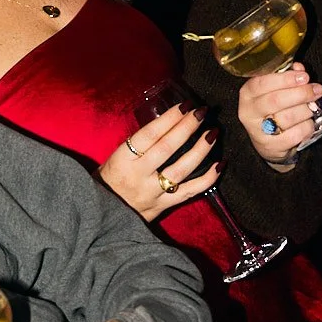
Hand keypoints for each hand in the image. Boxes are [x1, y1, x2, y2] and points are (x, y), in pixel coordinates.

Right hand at [99, 101, 219, 220]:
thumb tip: (169, 122)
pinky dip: (208, 179)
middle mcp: (139, 175)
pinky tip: (220, 165)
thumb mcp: (116, 157)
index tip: (185, 105)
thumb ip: (139, 144)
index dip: (169, 118)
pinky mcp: (164, 206)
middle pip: (167, 148)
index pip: (150, 134)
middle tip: (202, 112)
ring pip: (181, 170)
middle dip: (187, 128)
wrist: (102, 216)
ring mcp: (153, 192)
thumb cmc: (109, 179)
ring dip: (201, 150)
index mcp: (123, 159)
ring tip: (213, 133)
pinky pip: (190, 192)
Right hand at [239, 63, 321, 167]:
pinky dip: (307, 127)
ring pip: (288, 117)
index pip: (263, 83)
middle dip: (301, 93)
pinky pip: (296, 134)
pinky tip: (307, 122)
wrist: (268, 141)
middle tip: (317, 89)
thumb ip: (287, 77)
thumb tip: (300, 68)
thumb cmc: (273, 109)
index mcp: (247, 93)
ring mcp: (258, 131)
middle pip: (276, 100)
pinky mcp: (271, 146)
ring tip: (311, 107)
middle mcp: (248, 112)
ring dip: (306, 110)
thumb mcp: (275, 89)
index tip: (304, 76)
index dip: (286, 79)